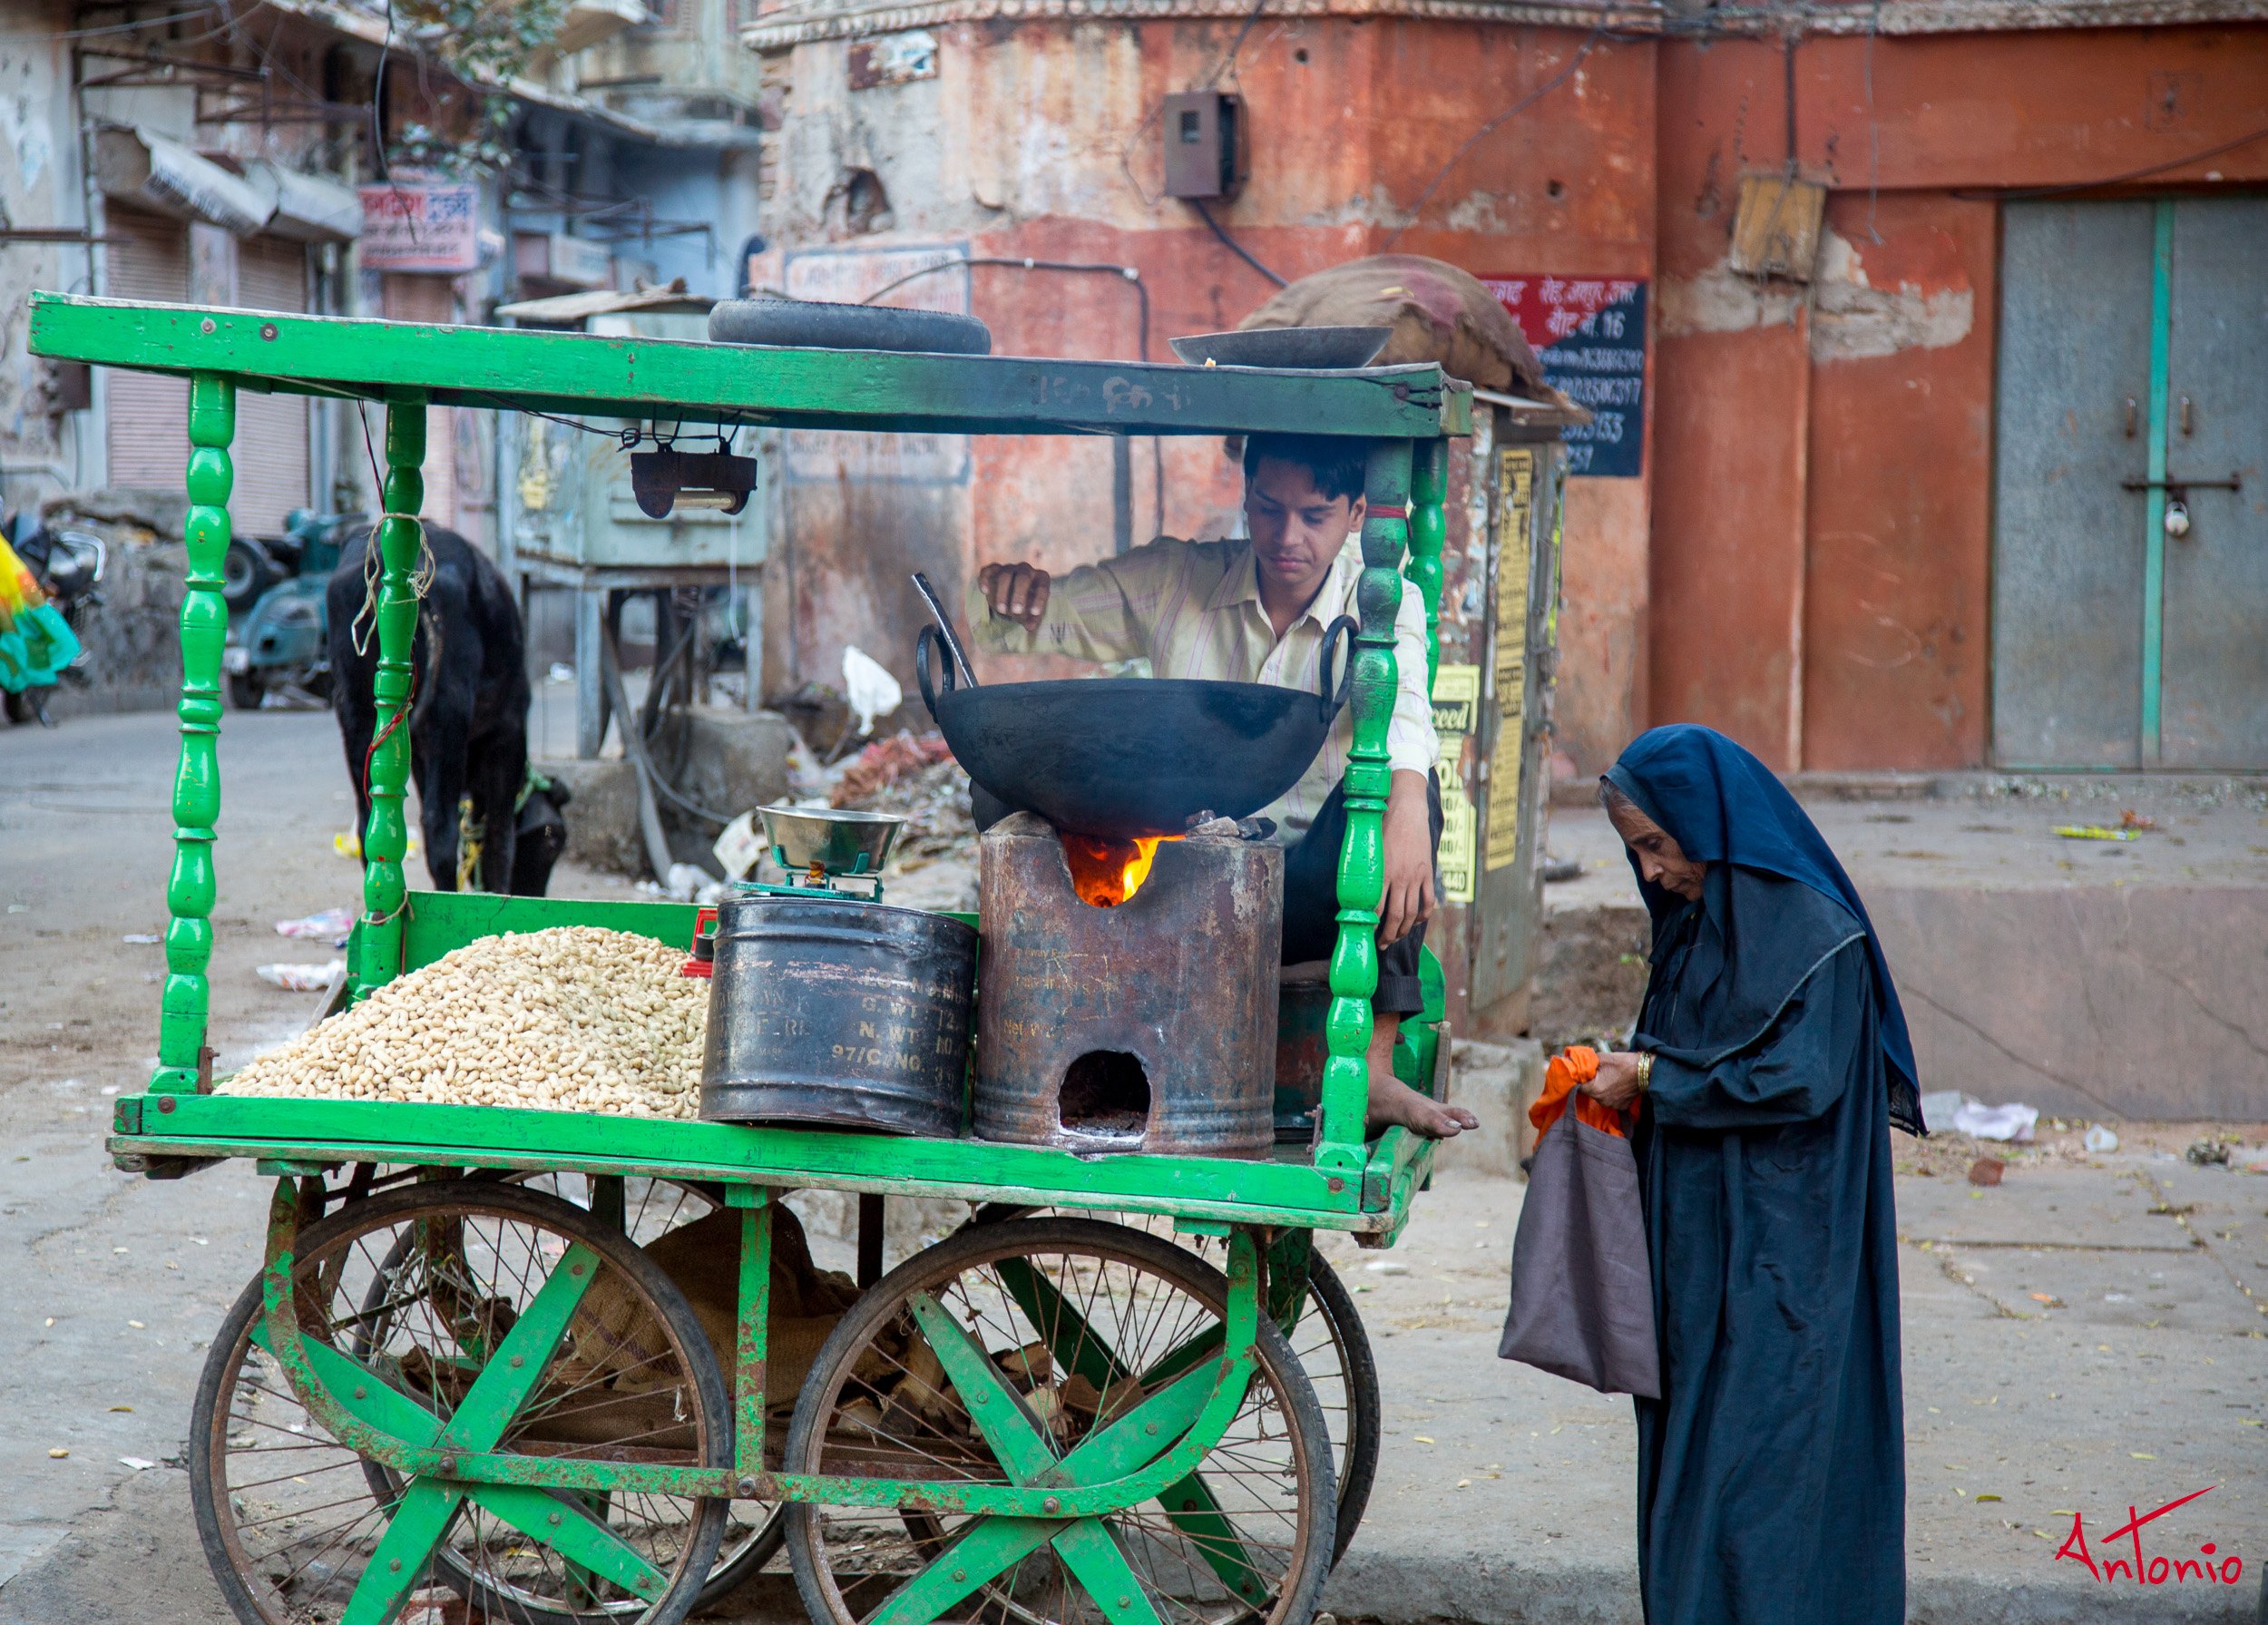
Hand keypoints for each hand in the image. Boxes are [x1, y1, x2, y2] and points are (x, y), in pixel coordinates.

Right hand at [979, 562, 1049, 631]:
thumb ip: (1032, 619)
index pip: (1042, 587)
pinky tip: (985, 591)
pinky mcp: (994, 569)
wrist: (1012, 596)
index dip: (1039, 599)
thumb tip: (1030, 627)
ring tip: (1001, 610)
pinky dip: (985, 579)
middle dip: (1019, 595)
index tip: (1034, 613)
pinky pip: (988, 570)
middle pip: (1023, 577)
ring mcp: (1009, 568)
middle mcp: (1026, 570)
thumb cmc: (1027, 605)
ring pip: (1005, 575)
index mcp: (1041, 578)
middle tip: (1016, 611)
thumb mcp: (1032, 614)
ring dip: (1002, 593)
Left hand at [1377, 770, 1435, 946]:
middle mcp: (1401, 877)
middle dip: (1389, 935)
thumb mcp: (1369, 847)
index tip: (1366, 934)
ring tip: (1397, 937)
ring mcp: (1416, 876)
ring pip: (1412, 912)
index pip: (1377, 907)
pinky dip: (1424, 914)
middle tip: (1382, 945)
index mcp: (1383, 871)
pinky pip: (1428, 900)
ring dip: (1405, 929)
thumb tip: (1355, 889)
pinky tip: (1418, 921)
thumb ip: (1365, 869)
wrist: (1407, 808)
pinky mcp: (1427, 872)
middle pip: (1396, 915)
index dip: (1372, 925)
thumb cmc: (1382, 824)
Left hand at [1582, 1051, 1647, 1111]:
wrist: (1645, 1070)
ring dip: (1600, 1088)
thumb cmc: (1623, 1062)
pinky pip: (1610, 1100)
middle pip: (1589, 1092)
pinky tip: (1617, 1084)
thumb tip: (1575, 1064)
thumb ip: (1586, 1063)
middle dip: (1591, 1082)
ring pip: (1599, 1096)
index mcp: (1595, 1090)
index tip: (1583, 1072)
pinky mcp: (1621, 1107)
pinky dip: (1611, 1093)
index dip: (1579, 1078)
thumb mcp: (1601, 1058)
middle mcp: (1602, 1101)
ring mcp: (1612, 1105)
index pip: (1578, 1086)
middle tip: (1598, 1072)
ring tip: (1610, 1077)